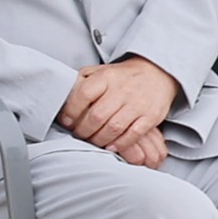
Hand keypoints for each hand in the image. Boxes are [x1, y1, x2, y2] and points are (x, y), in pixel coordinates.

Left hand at [59, 57, 183, 154]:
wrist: (156, 73)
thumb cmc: (120, 77)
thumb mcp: (98, 71)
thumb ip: (80, 83)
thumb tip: (61, 99)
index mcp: (106, 76)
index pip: (83, 95)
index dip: (71, 111)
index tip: (66, 121)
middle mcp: (122, 89)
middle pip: (96, 116)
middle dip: (83, 130)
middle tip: (79, 134)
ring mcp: (138, 103)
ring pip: (113, 128)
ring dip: (98, 139)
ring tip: (92, 141)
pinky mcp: (151, 116)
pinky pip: (133, 135)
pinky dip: (119, 144)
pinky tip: (110, 146)